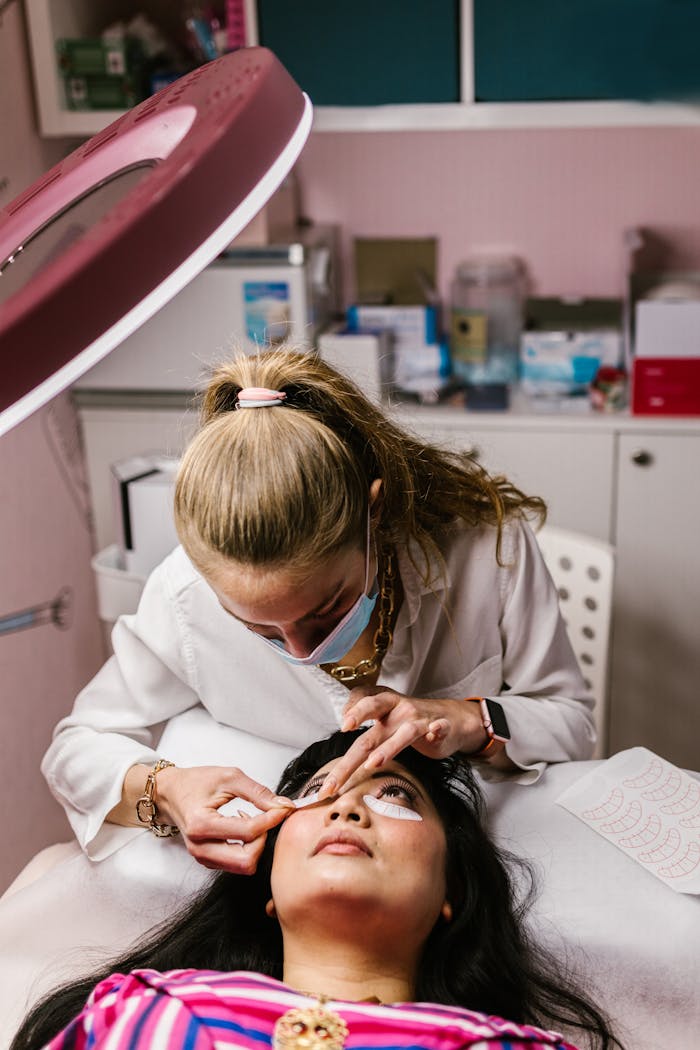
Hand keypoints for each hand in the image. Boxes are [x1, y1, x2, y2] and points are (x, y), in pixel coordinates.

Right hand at [154, 764, 293, 872]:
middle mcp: (199, 847)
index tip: (283, 808)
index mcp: (201, 824)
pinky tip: (243, 828)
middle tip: (267, 818)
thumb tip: (283, 806)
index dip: (271, 819)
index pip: (248, 831)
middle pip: (246, 860)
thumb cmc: (196, 782)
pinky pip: (236, 864)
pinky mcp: (207, 861)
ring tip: (253, 820)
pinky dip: (247, 849)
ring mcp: (202, 857)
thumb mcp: (229, 777)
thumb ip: (258, 792)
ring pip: (243, 866)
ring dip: (256, 845)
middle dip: (264, 840)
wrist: (171, 793)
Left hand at [317, 686, 487, 799]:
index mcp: (383, 703)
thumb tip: (340, 739)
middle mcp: (398, 707)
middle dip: (358, 718)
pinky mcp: (440, 728)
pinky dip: (436, 730)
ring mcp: (419, 718)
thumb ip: (362, 726)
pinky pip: (438, 729)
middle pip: (375, 709)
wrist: (451, 719)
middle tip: (344, 727)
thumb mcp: (385, 718)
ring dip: (389, 746)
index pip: (363, 697)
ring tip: (373, 762)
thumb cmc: (410, 722)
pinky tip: (434, 733)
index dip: (352, 707)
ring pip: (403, 731)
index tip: (343, 725)